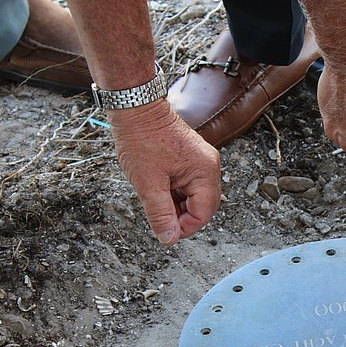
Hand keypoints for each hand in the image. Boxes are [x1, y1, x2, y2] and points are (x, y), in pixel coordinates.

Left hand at [108, 99, 220, 245]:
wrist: (135, 108)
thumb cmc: (142, 138)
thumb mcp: (148, 183)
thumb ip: (160, 214)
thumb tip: (169, 238)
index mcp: (205, 172)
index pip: (203, 213)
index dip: (184, 228)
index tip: (165, 232)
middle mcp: (209, 166)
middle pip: (203, 206)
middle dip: (181, 216)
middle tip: (159, 217)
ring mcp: (202, 161)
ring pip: (194, 197)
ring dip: (176, 204)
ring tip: (155, 196)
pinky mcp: (192, 158)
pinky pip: (189, 185)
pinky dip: (174, 192)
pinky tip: (158, 187)